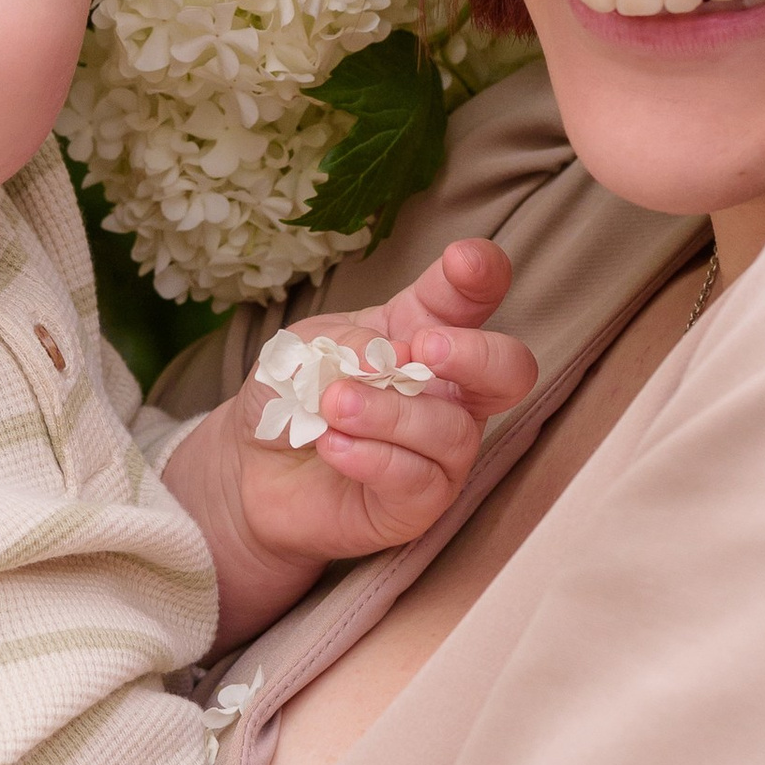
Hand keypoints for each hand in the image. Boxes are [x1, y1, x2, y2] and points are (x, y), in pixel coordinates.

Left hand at [167, 241, 537, 646]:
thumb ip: (343, 342)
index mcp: (425, 333)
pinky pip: (418, 479)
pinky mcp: (421, 502)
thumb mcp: (304, 350)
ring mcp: (442, 450)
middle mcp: (450, 392)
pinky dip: (373, 457)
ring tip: (334, 406)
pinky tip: (333, 445)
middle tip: (423, 349)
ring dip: (390, 412)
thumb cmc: (294, 396)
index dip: (481, 274)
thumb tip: (378, 355)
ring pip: (450, 430)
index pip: (470, 298)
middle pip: (509, 370)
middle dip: (476, 354)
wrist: (255, 469)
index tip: (464, 262)